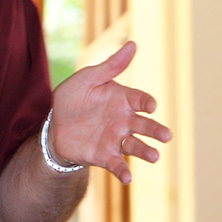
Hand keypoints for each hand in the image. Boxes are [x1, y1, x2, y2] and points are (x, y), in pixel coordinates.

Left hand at [49, 41, 170, 183]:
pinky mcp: (105, 155)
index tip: (151, 106)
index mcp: (122, 99)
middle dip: (156, 130)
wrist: (54, 124)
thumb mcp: (89, 78)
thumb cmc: (73, 97)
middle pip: (144, 125)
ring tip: (155, 156)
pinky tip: (128, 178)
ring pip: (135, 146)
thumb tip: (134, 44)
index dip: (146, 103)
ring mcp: (115, 139)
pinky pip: (117, 164)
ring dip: (146, 151)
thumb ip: (111, 65)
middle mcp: (123, 120)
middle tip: (167, 136)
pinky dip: (124, 171)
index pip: (139, 100)